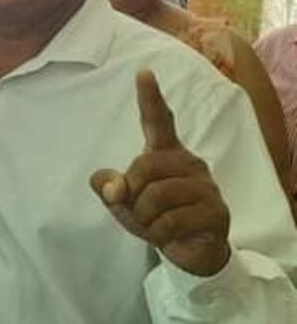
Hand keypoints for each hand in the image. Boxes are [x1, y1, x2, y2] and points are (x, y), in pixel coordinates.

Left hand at [90, 70, 230, 276]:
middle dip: (132, 193)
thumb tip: (114, 188)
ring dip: (144, 217)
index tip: (143, 73)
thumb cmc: (155, 215)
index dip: (149, 98)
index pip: (158, 121)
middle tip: (138, 210)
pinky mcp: (215, 211)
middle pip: (145, 166)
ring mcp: (205, 186)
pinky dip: (158, 234)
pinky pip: (171, 221)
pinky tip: (168, 236)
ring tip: (154, 224)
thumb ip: (108, 187)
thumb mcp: (121, 201)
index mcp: (165, 152)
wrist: (191, 250)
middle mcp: (188, 162)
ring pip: (156, 196)